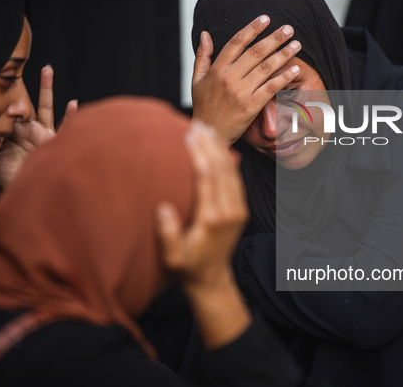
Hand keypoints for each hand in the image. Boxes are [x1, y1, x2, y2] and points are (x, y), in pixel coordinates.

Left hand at [0, 65, 77, 188]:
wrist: (22, 193)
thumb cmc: (5, 179)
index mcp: (14, 132)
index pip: (11, 109)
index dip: (6, 101)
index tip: (2, 93)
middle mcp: (29, 130)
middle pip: (29, 102)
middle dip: (28, 85)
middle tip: (29, 64)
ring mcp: (43, 135)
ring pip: (46, 107)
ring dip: (46, 89)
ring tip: (47, 70)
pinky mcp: (54, 144)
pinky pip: (64, 128)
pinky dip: (70, 116)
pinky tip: (73, 103)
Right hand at [156, 122, 247, 291]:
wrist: (212, 279)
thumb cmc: (188, 268)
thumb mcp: (172, 259)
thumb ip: (167, 235)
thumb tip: (162, 207)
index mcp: (212, 220)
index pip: (207, 178)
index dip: (198, 154)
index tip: (187, 135)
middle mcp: (229, 211)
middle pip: (221, 169)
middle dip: (209, 144)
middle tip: (196, 124)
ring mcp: (237, 209)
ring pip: (231, 171)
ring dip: (219, 149)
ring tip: (206, 129)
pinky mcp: (240, 208)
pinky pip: (235, 179)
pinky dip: (227, 160)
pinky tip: (217, 147)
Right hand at [192, 15, 301, 146]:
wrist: (209, 134)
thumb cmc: (204, 108)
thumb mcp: (196, 80)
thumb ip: (202, 56)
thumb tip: (205, 34)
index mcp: (217, 70)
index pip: (236, 43)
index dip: (252, 29)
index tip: (265, 19)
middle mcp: (229, 78)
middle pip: (255, 52)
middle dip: (274, 38)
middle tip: (289, 28)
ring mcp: (241, 92)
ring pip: (266, 68)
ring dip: (284, 54)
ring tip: (296, 45)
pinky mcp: (251, 106)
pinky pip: (271, 88)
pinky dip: (284, 77)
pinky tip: (295, 69)